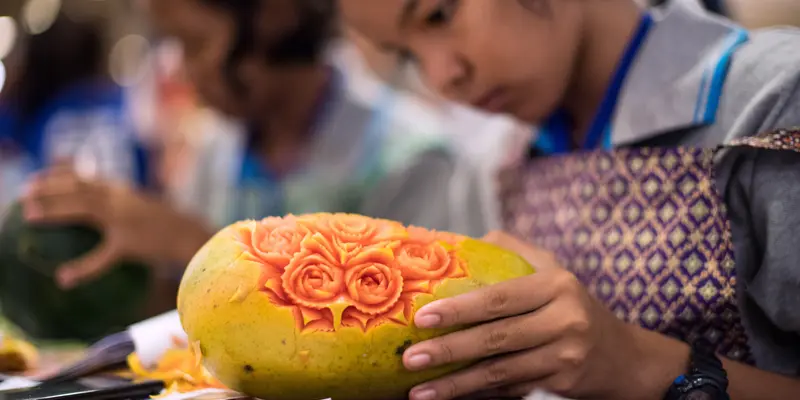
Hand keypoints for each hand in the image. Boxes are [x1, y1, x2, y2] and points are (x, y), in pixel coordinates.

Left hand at [21, 165, 211, 288]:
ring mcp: (124, 220)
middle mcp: (120, 200)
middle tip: (23, 194)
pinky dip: (82, 268)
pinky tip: (63, 278)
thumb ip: (118, 209)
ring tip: (30, 217)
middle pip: (78, 188)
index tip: (34, 178)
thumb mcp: (142, 211)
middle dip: (49, 187)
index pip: (84, 177)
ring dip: (55, 210)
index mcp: (121, 192)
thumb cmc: (168, 228)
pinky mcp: (130, 243)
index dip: (56, 174)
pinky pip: (102, 257)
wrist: (193, 236)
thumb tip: (95, 216)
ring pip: (84, 209)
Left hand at [403, 231, 688, 399]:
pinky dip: (478, 394)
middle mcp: (565, 321)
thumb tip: (462, 241)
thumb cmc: (574, 305)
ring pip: (500, 373)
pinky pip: (511, 390)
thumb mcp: (553, 270)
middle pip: (496, 338)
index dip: (460, 309)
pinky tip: (450, 396)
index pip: (500, 298)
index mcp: (557, 286)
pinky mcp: (562, 385)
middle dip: (449, 349)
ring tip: (419, 390)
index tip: (423, 317)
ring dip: (456, 384)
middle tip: (410, 358)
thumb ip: (512, 249)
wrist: (624, 357)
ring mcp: (566, 357)